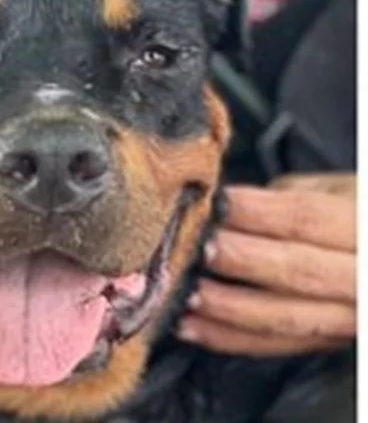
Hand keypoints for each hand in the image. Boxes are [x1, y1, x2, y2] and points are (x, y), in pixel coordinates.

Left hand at [177, 174, 355, 355]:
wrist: (367, 253)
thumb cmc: (347, 212)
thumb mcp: (328, 190)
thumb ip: (280, 198)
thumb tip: (220, 207)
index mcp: (362, 229)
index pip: (307, 218)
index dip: (257, 211)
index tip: (215, 203)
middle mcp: (360, 278)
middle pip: (297, 271)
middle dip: (241, 260)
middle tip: (198, 248)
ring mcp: (345, 316)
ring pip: (284, 316)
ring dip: (228, 306)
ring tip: (185, 291)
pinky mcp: (322, 341)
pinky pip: (272, 345)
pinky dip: (227, 337)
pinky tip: (190, 324)